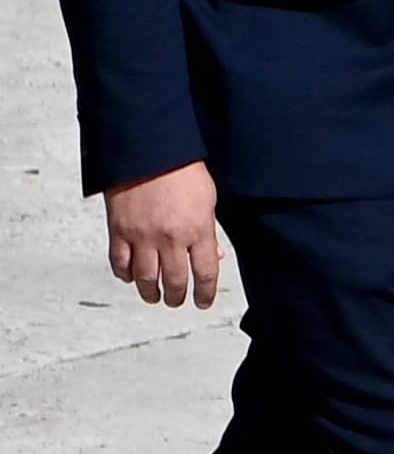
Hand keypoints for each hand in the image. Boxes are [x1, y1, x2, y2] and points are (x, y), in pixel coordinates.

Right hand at [105, 162, 221, 308]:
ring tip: (154, 296)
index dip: (205, 293)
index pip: (205, 273)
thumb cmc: (183, 169)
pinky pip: (120, 263)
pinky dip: (125, 274)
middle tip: (177, 300)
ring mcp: (142, 236)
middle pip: (175, 281)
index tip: (203, 302)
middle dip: (177, 296)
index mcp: (198, 230)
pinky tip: (130, 277)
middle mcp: (170, 238)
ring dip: (150, 292)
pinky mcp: (119, 231)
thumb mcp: (208, 199)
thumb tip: (214, 256)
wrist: (148, 151)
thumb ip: (209, 231)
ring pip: (145, 278)